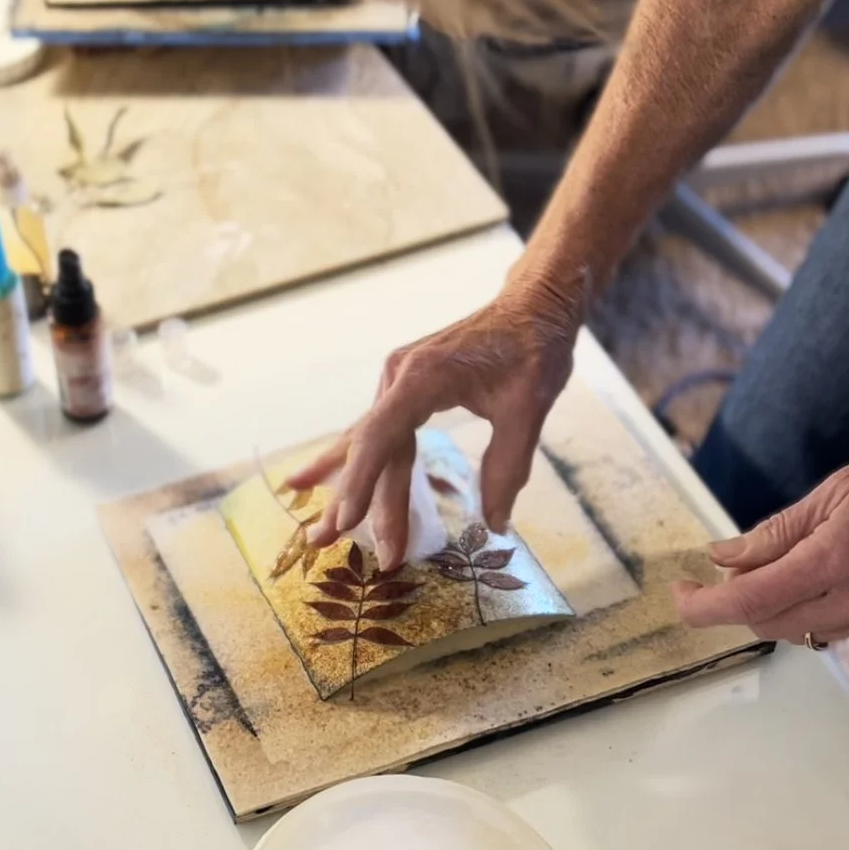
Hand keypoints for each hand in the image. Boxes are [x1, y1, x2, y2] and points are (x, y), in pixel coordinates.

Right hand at [285, 272, 581, 570]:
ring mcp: (398, 380)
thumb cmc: (533, 350)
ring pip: (371, 443)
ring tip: (315, 527)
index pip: (382, 438)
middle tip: (326, 544)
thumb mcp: (528, 410)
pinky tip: (317, 479)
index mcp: (424, 377)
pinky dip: (357, 462)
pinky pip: (379, 432)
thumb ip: (506, 467)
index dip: (362, 484)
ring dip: (348, 485)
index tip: (346, 523)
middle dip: (354, 499)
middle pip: (373, 448)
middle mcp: (399, 376)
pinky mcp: (406, 387)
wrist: (532, 306)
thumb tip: (493, 523)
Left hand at [672, 421, 848, 643]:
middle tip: (715, 573)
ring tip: (766, 566)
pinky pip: (840, 627)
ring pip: (804, 630)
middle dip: (733, 603)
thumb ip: (778, 531)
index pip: (752, 600)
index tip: (680, 593)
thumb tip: (724, 556)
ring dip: (773, 606)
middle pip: (771, 622)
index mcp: (842, 555)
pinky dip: (813, 606)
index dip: (705, 605)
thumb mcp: (839, 486)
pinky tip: (815, 574)